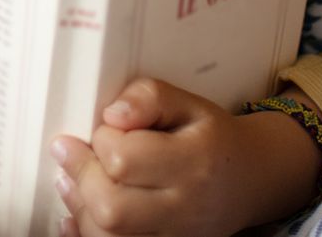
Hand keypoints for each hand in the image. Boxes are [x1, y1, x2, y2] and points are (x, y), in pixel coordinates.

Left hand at [50, 78, 320, 236]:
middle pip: (112, 208)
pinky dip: (88, 231)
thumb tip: (113, 114)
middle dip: (82, 177)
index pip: (124, 159)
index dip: (102, 140)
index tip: (104, 129)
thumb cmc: (212, 139)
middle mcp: (185, 207)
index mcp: (193, 162)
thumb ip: (148, 97)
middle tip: (73, 153)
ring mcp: (176, 236)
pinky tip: (81, 212)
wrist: (248, 179)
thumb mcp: (188, 103)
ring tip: (74, 180)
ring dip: (80, 208)